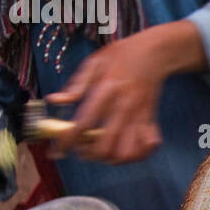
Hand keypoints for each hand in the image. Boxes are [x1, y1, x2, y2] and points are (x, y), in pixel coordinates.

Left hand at [45, 31, 165, 164]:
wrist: (154, 52)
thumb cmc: (121, 56)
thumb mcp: (94, 62)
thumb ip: (76, 84)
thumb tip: (54, 100)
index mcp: (106, 90)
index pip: (84, 123)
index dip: (68, 140)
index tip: (57, 151)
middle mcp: (124, 106)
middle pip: (106, 145)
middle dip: (89, 154)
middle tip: (80, 149)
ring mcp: (140, 115)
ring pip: (127, 151)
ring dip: (112, 158)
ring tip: (102, 152)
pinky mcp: (151, 119)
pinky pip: (148, 145)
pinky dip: (138, 154)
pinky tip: (125, 150)